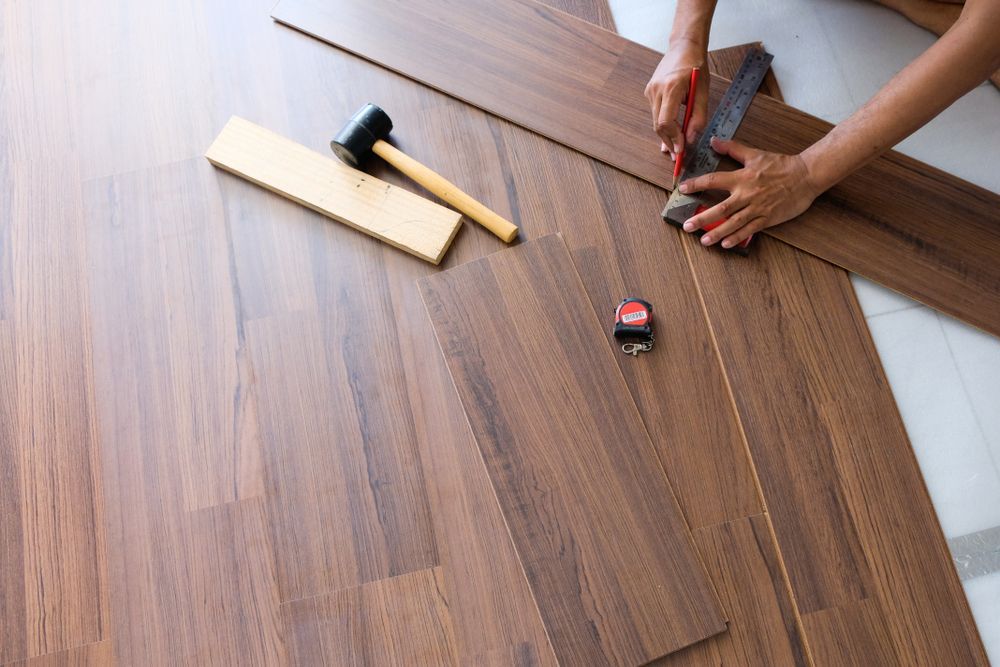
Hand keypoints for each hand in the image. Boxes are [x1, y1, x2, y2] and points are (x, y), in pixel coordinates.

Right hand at [644, 41, 708, 159]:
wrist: (684, 46)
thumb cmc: (696, 67)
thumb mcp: (703, 92)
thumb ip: (698, 117)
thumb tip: (691, 139)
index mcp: (671, 88)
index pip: (665, 122)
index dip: (673, 139)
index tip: (682, 149)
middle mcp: (656, 90)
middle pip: (658, 126)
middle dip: (669, 141)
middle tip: (679, 154)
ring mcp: (650, 91)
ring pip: (655, 122)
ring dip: (666, 134)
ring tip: (676, 145)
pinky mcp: (649, 91)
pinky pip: (655, 113)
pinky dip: (663, 124)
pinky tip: (672, 131)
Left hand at [679, 137, 820, 248]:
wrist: (806, 175)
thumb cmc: (781, 164)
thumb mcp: (755, 154)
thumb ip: (733, 148)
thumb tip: (714, 141)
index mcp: (743, 177)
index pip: (714, 180)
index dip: (697, 184)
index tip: (682, 188)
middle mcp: (747, 194)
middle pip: (721, 208)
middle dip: (703, 218)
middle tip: (687, 226)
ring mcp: (758, 208)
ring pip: (734, 223)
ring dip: (717, 232)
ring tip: (704, 240)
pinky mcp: (768, 218)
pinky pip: (750, 230)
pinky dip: (738, 237)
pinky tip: (726, 244)